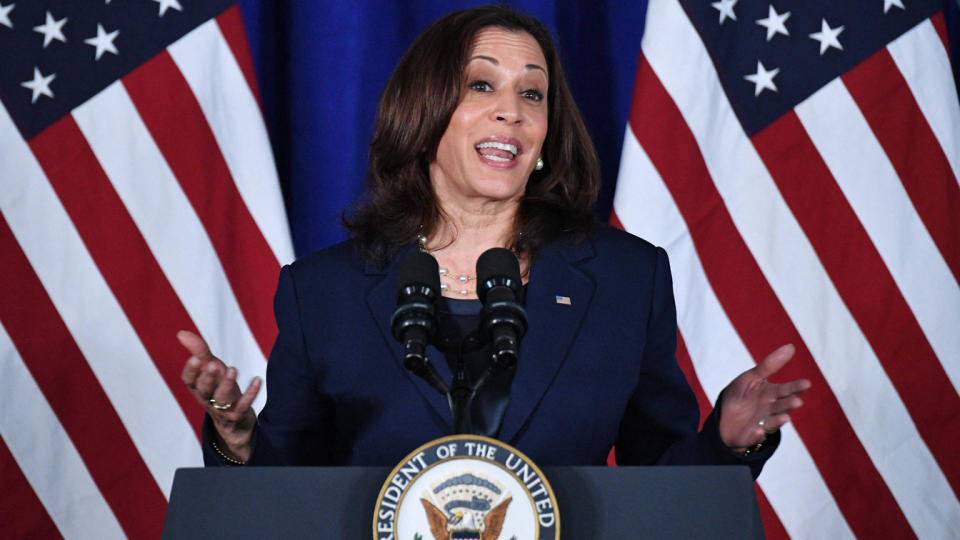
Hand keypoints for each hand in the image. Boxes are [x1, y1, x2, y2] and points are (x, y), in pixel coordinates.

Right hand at [178, 330, 260, 461]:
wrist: (233, 417)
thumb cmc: (218, 386)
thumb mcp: (209, 367)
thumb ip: (199, 351)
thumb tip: (181, 333)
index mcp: (197, 387)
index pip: (189, 380)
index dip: (191, 371)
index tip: (195, 359)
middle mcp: (208, 398)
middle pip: (204, 389)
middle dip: (208, 377)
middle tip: (214, 364)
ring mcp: (223, 408)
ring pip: (222, 399)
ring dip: (227, 384)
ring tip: (233, 369)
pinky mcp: (238, 414)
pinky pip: (244, 405)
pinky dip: (251, 393)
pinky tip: (258, 380)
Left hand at [717, 344, 810, 451]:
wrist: (722, 418)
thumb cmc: (739, 395)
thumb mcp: (751, 377)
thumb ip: (770, 365)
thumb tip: (791, 347)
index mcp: (771, 394)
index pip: (785, 390)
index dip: (795, 387)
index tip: (806, 383)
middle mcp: (770, 410)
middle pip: (782, 406)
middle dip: (789, 404)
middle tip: (797, 401)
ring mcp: (763, 423)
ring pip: (773, 422)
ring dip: (779, 420)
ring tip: (785, 417)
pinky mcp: (752, 436)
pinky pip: (755, 436)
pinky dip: (757, 434)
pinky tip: (758, 430)